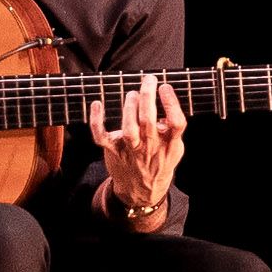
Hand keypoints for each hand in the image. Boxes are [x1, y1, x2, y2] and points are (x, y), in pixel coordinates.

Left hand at [88, 72, 185, 223]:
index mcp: (170, 145)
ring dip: (129, 109)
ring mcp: (131, 150)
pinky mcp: (113, 151)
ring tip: (132, 93)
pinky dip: (96, 121)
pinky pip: (101, 136)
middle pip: (149, 122)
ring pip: (129, 130)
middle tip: (148, 80)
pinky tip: (96, 104)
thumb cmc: (158, 161)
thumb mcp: (174, 148)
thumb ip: (172, 129)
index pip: (176, 124)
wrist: (141, 190)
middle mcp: (151, 148)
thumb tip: (166, 102)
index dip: (171, 104)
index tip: (165, 87)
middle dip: (148, 98)